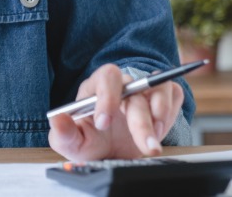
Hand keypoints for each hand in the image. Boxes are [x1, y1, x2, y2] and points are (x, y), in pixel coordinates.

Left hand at [48, 64, 184, 161]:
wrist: (112, 154)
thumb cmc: (90, 143)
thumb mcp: (72, 143)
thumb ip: (62, 133)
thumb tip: (58, 119)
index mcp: (96, 88)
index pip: (107, 77)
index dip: (108, 97)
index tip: (104, 124)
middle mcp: (122, 86)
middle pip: (136, 88)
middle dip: (140, 122)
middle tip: (145, 147)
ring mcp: (144, 91)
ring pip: (160, 87)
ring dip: (161, 114)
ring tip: (153, 142)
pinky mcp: (162, 101)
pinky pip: (174, 94)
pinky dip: (172, 111)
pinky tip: (160, 130)